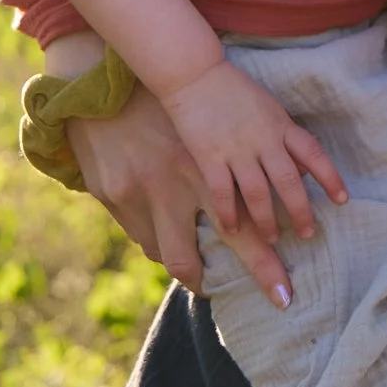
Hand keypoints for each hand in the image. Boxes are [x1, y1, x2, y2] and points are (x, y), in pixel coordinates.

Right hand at [66, 83, 292, 303]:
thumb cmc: (164, 102)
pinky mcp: (113, 197)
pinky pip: (142, 238)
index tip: (284, 293)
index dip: (261, 264)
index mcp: (201, 168)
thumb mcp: (204, 130)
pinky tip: (168, 233)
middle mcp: (170, 187)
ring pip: (164, 254)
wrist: (102, 85)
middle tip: (240, 302)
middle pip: (193, 259)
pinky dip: (159, 242)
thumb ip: (231, 164)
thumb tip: (268, 196)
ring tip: (202, 270)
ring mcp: (137, 196)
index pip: (238, 229)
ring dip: (186, 266)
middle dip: (217, 286)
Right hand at [158, 58, 347, 248]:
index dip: (330, 177)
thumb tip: (305, 168)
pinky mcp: (209, 156)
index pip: (313, 153)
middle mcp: (263, 139)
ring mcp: (236, 148)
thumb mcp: (269, 108)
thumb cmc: (234, 90)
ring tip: (273, 238)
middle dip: (300, 211)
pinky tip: (233, 229)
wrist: (195, 73)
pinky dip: (229, 214)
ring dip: (267, 220)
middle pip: (288, 181)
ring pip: (258, 193)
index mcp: (280, 124)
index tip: (342, 200)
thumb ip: (286, 136)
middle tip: (307, 233)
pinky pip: (223, 192)